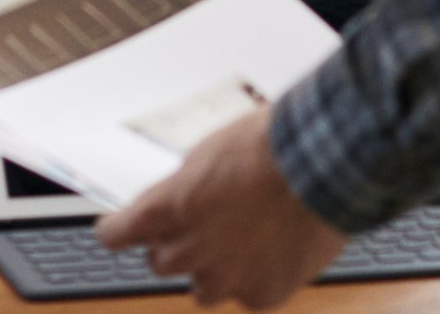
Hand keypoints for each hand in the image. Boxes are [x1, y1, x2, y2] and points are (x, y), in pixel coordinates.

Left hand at [95, 105, 344, 307]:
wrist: (323, 164)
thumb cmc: (270, 146)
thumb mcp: (209, 152)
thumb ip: (186, 187)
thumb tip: (182, 198)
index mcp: (166, 210)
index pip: (116, 235)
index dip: (119, 230)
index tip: (120, 230)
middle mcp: (189, 251)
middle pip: (161, 262)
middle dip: (175, 246)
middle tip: (201, 226)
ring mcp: (226, 278)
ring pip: (203, 288)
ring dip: (214, 269)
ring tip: (241, 241)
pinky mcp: (262, 294)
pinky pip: (249, 293)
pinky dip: (258, 276)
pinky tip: (275, 249)